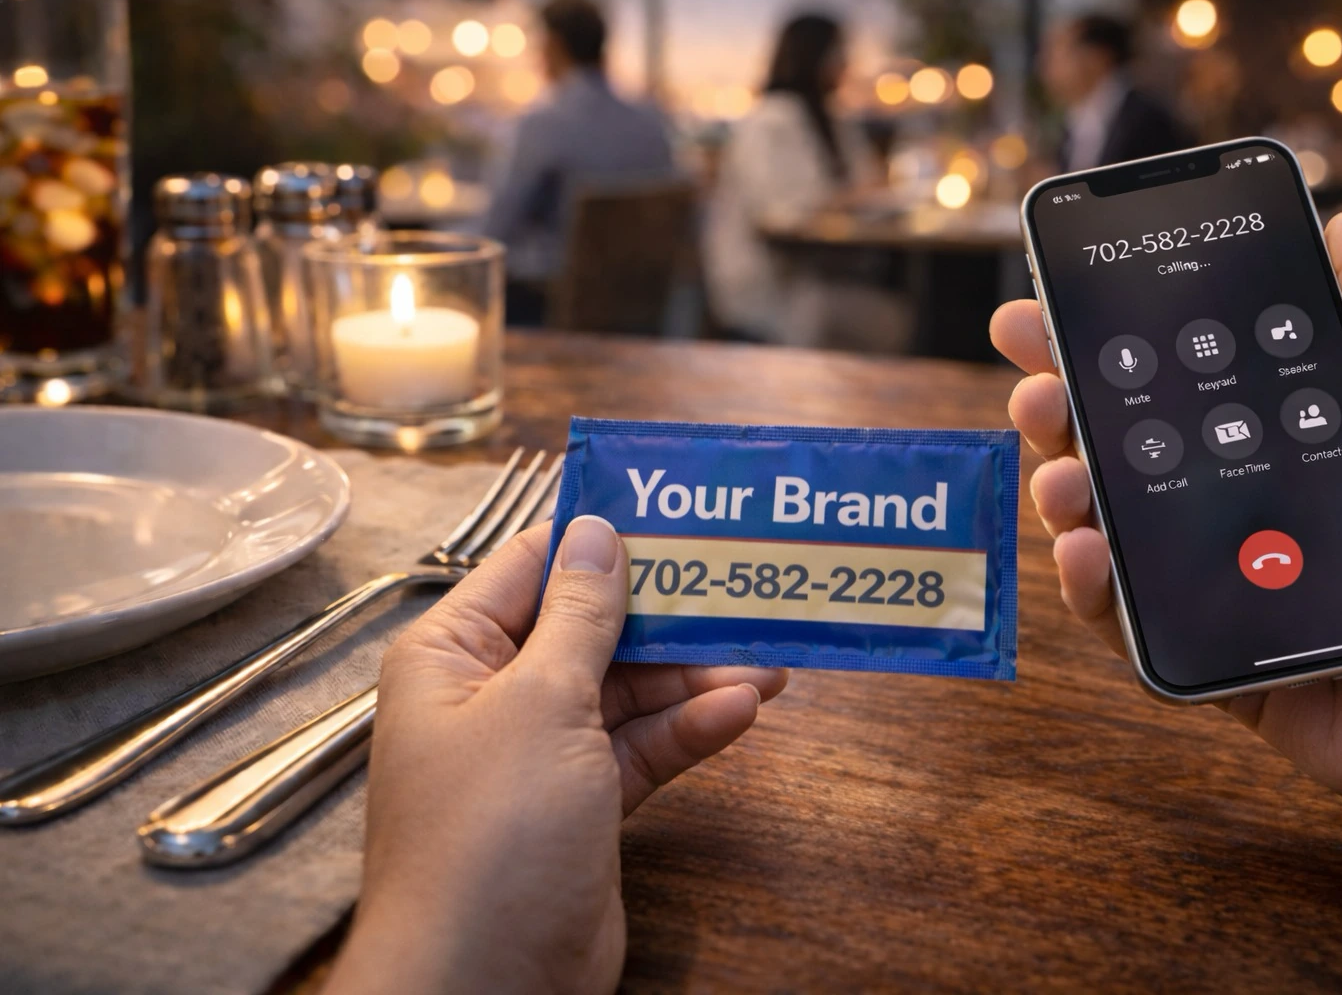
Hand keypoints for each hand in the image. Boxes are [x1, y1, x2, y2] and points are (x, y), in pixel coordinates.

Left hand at [326, 516, 788, 993]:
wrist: (487, 980)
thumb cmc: (490, 834)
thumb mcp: (540, 703)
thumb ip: (581, 617)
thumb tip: (599, 532)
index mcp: (453, 654)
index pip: (532, 567)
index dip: (601, 537)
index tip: (674, 512)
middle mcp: (492, 695)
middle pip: (590, 629)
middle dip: (667, 614)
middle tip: (741, 585)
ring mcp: (540, 753)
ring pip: (627, 691)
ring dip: (694, 677)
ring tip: (768, 658)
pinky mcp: (583, 805)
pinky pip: (642, 748)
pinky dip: (688, 731)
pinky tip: (742, 711)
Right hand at [992, 212, 1341, 883]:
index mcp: (1312, 447)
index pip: (1194, 389)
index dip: (1118, 350)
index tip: (1050, 312)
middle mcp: (1266, 515)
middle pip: (1140, 459)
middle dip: (1071, 418)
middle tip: (1033, 389)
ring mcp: (1242, 593)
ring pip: (1127, 541)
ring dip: (1071, 498)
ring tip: (1058, 475)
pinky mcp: (1231, 669)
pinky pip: (1144, 632)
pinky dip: (1097, 596)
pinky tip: (1084, 553)